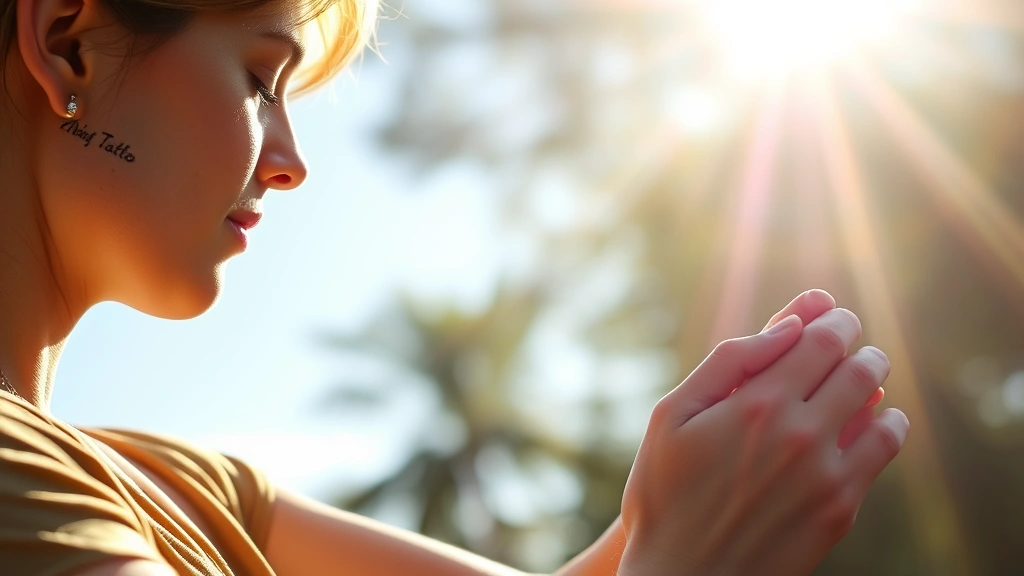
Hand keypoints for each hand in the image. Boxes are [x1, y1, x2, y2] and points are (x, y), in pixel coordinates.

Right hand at [618, 292, 908, 575]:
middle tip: (848, 338)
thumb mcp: (670, 416)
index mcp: (755, 403)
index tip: (830, 315)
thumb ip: (727, 363)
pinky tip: (875, 418)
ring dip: (874, 376)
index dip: (831, 319)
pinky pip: (884, 448)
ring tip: (864, 373)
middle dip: (855, 342)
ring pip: (876, 401)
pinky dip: (887, 422)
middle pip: (855, 365)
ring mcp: (826, 473)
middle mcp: (798, 432)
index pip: (819, 340)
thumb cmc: (665, 493)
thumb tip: (787, 328)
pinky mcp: (842, 508)